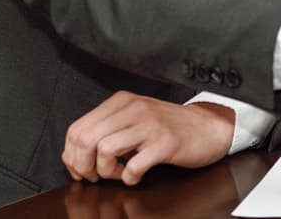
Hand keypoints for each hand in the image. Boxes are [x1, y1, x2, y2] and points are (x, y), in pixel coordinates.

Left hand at [62, 91, 233, 185]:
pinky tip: (136, 175)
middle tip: (96, 175)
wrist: (208, 127)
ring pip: (104, 151)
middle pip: (85, 139)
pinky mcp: (165, 143)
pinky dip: (130, 178)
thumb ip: (107, 128)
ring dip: (107, 172)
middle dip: (84, 166)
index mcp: (122, 102)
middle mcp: (134, 109)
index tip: (81, 168)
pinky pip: (133, 166)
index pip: (77, 128)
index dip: (71, 155)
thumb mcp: (134, 118)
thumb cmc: (170, 126)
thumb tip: (75, 155)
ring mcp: (150, 125)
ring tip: (121, 172)